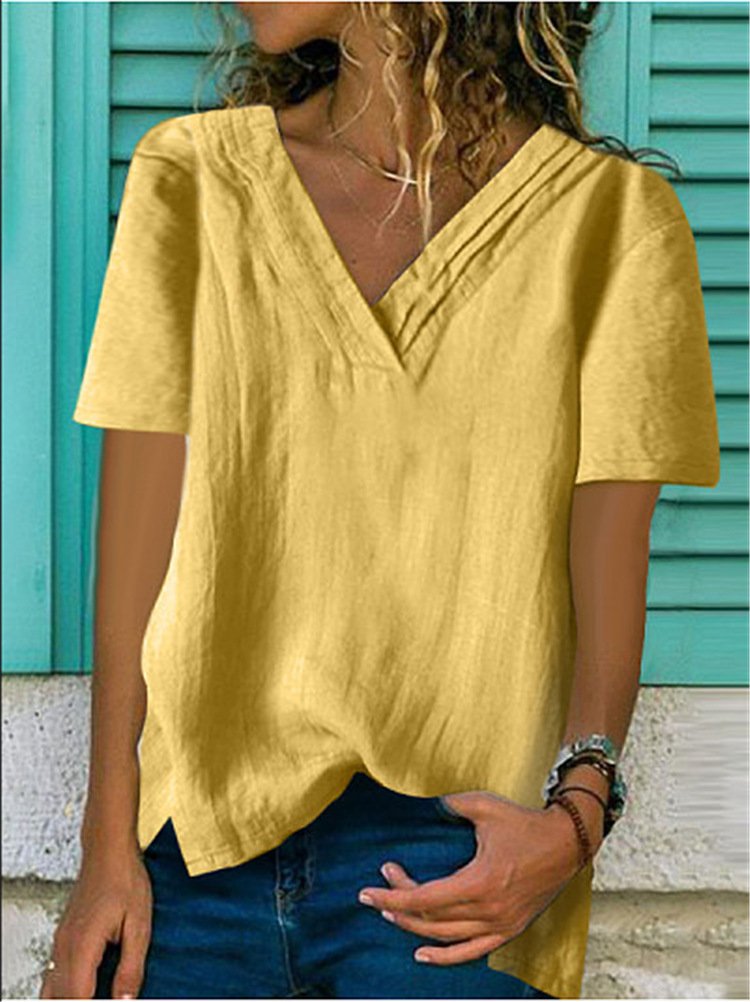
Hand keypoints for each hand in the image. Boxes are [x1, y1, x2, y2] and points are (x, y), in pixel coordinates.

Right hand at [39, 843, 151, 998]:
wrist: (107, 850)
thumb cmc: (124, 879)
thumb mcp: (139, 925)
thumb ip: (131, 966)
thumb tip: (126, 1000)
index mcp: (83, 945)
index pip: (77, 998)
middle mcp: (65, 947)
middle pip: (61, 997)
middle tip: (106, 997)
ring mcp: (60, 942)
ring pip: (52, 989)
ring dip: (70, 998)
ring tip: (95, 995)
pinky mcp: (63, 938)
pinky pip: (54, 974)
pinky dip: (64, 989)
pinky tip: (85, 988)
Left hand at [356, 789, 599, 965]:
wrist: (566, 842)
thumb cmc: (524, 823)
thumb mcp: (485, 806)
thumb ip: (451, 804)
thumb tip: (422, 800)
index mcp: (480, 882)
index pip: (424, 898)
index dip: (392, 896)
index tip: (367, 892)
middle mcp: (488, 910)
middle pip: (430, 917)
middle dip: (398, 906)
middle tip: (377, 891)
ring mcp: (500, 924)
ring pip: (446, 937)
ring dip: (414, 928)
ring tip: (391, 914)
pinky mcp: (509, 930)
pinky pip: (472, 951)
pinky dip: (445, 956)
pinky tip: (422, 954)